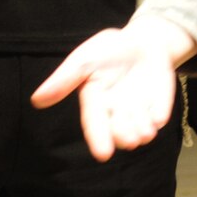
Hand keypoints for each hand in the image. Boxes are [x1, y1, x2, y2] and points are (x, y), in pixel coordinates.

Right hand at [29, 16, 195, 160]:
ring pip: (140, 133)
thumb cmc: (108, 50)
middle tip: (129, 138)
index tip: (104, 155)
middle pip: (119, 134)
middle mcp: (115, 114)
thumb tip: (36, 100)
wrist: (143, 41)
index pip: (94, 125)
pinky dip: (158, 118)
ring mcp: (138, 113)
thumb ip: (64, 79)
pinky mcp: (157, 110)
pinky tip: (156, 112)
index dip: (98, 140)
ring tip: (143, 124)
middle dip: (124, 137)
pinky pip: (159, 121)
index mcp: (95, 103)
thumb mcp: (84, 58)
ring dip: (142, 132)